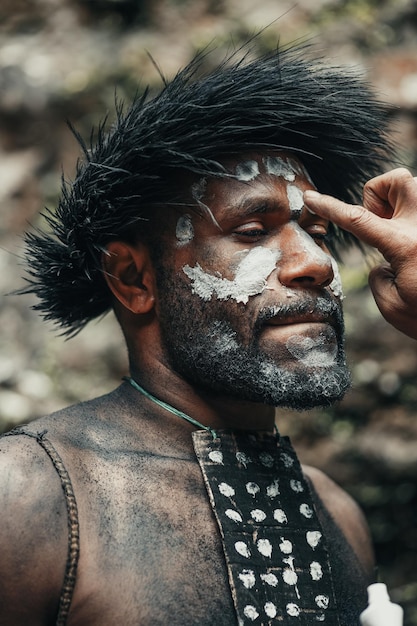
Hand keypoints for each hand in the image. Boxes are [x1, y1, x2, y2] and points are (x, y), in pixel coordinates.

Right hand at [304, 168, 416, 338]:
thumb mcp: (393, 305)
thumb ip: (379, 278)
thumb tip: (385, 263)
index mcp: (404, 245)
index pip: (357, 219)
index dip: (329, 207)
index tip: (310, 197)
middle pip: (394, 180)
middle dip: (380, 195)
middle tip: (386, 227)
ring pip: (413, 185)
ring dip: (400, 205)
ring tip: (406, 237)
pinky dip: (412, 221)